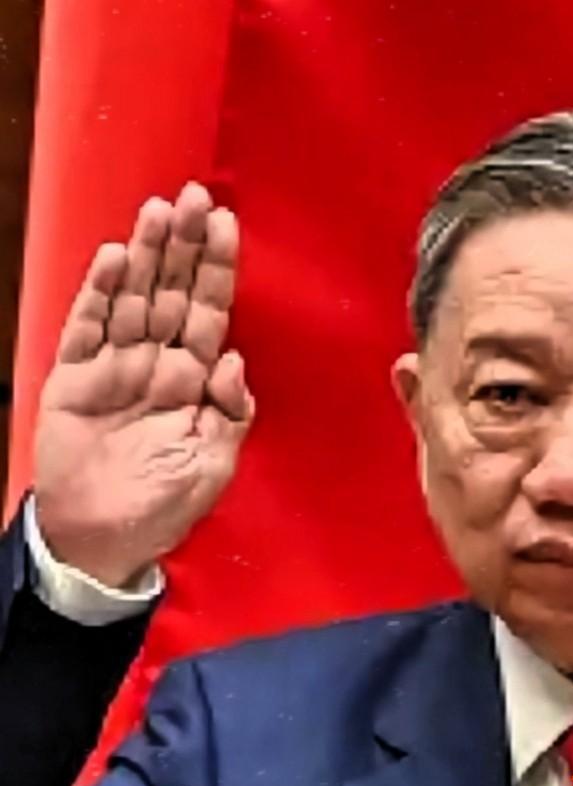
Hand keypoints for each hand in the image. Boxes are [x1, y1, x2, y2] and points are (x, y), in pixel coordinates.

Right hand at [34, 183, 253, 586]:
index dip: (218, 269)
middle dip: (184, 246)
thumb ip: (232, 411)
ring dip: (146, 256)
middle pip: (174, 292)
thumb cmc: (165, 502)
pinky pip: (87, 328)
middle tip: (194, 197)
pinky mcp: (75, 377)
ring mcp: (116, 366)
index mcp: (195, 379)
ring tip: (158, 212)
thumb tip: (234, 358)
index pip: (211, 311)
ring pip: (133, 299)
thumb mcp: (215, 462)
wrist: (104, 538)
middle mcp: (158, 362)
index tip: (227, 225)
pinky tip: (116, 261)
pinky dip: (100, 295)